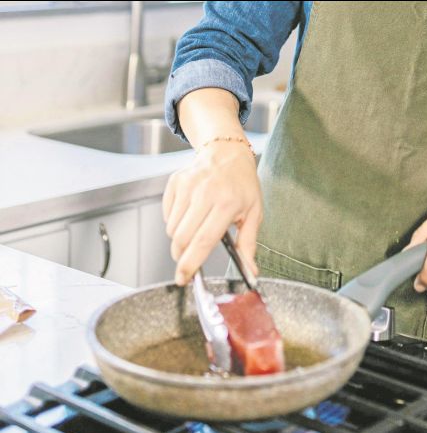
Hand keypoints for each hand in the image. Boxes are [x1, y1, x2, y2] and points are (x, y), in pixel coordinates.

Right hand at [162, 142, 261, 284]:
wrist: (227, 153)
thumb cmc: (243, 185)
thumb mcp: (254, 214)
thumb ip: (248, 245)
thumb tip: (251, 271)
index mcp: (227, 204)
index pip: (204, 241)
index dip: (191, 263)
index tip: (183, 278)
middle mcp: (205, 194)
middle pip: (182, 238)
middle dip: (181, 256)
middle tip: (188, 260)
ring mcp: (188, 186)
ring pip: (172, 229)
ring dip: (180, 238)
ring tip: (197, 227)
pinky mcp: (175, 182)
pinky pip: (167, 214)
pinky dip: (175, 221)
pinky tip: (190, 213)